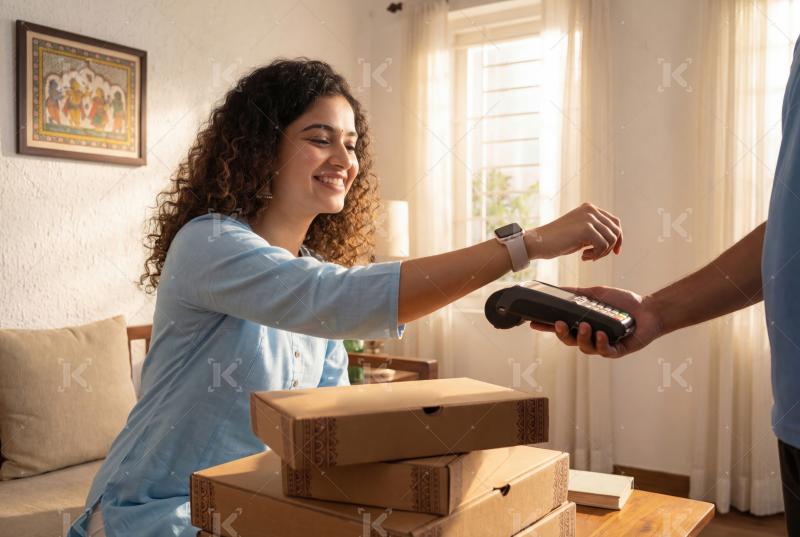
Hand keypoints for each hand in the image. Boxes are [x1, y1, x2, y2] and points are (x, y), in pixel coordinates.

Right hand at [525, 203, 621, 260]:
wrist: (538, 242)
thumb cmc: (556, 241)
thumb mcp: (579, 233)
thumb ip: (595, 232)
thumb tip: (615, 242)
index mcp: (589, 209)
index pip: (614, 222)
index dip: (618, 239)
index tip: (615, 252)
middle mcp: (591, 210)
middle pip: (616, 230)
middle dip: (609, 248)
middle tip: (595, 256)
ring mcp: (589, 218)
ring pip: (611, 238)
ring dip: (602, 252)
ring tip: (586, 256)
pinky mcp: (586, 228)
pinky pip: (603, 245)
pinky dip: (596, 254)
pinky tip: (583, 256)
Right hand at [529, 286, 663, 357]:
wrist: (648, 309)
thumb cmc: (623, 302)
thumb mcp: (596, 294)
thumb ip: (577, 293)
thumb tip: (557, 289)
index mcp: (583, 324)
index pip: (562, 327)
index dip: (547, 327)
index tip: (533, 323)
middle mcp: (591, 337)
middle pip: (570, 340)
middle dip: (563, 334)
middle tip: (560, 324)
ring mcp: (603, 345)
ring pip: (586, 347)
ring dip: (583, 337)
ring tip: (586, 326)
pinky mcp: (617, 350)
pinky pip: (605, 351)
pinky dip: (601, 343)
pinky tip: (602, 334)